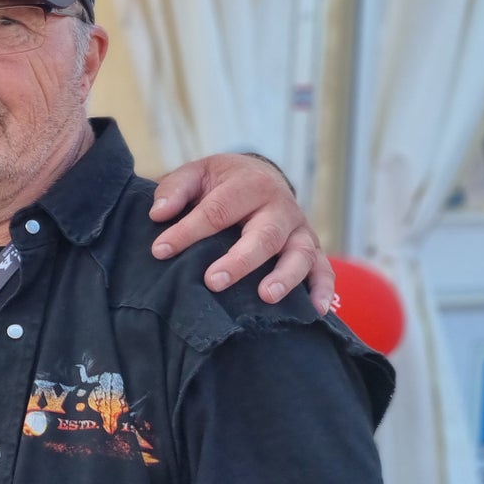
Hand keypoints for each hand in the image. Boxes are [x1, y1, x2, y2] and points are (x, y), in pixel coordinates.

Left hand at [149, 154, 333, 314]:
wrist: (259, 175)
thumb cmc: (220, 182)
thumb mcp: (196, 173)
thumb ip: (175, 190)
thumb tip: (158, 214)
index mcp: (248, 184)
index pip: (217, 210)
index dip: (188, 232)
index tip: (160, 251)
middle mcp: (279, 206)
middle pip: (263, 235)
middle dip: (239, 261)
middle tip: (213, 282)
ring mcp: (299, 229)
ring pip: (300, 253)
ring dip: (285, 276)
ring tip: (266, 297)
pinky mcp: (312, 248)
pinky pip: (324, 269)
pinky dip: (322, 289)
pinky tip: (316, 310)